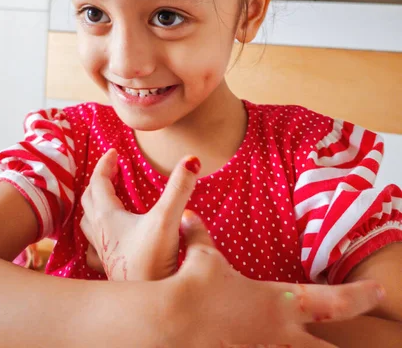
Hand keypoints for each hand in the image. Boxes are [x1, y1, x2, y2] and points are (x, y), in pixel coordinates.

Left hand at [80, 148, 199, 280]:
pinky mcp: (111, 268)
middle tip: (111, 170)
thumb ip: (179, 188)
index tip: (114, 152)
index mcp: (108, 217)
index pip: (98, 182)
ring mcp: (104, 252)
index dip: (105, 165)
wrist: (146, 304)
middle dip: (98, 181)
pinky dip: (96, 235)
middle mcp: (101, 233)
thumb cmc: (152, 262)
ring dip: (93, 206)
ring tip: (106, 199)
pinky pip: (94, 247)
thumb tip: (191, 159)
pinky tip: (107, 239)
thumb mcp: (167, 219)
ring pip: (88, 223)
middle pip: (89, 200)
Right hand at [164, 210, 384, 347]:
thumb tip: (190, 216)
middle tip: (375, 346)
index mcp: (278, 302)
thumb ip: (200, 235)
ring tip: (326, 347)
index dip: (360, 296)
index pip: (332, 301)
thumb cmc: (193, 286)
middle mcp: (279, 333)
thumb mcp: (202, 257)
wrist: (170, 320)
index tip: (379, 292)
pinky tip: (262, 345)